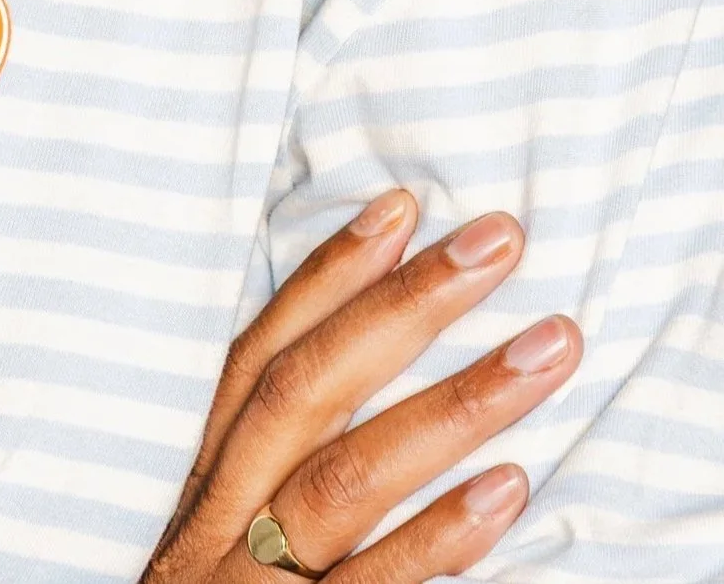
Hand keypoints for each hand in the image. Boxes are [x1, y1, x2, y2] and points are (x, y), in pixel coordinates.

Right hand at [143, 192, 581, 583]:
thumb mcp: (215, 530)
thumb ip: (268, 457)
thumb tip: (360, 354)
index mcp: (201, 480)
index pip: (260, 355)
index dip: (326, 275)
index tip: (402, 204)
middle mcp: (218, 520)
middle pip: (308, 392)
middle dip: (404, 306)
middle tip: (499, 241)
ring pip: (347, 479)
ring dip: (452, 402)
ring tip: (543, 347)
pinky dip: (441, 539)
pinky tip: (508, 490)